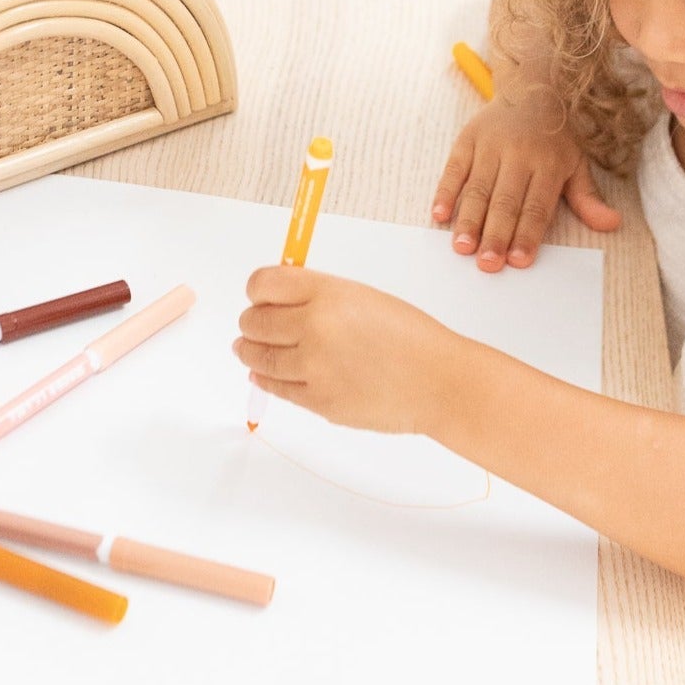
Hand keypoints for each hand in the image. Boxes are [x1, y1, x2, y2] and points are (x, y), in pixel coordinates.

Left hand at [234, 266, 454, 433]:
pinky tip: (262, 375)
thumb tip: (280, 302)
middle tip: (252, 325)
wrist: (438, 380)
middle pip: (255, 322)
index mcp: (327, 292)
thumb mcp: (362, 298)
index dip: (257, 290)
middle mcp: (315, 326)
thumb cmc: (410, 337)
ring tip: (246, 349)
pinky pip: (277, 388)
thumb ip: (320, 297)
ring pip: (259, 358)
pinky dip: (266, 380)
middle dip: (251, 323)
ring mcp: (314, 366)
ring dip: (249, 352)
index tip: (257, 296)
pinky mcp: (318, 400)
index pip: (264, 284)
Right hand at [431, 89, 619, 271]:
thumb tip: (612, 224)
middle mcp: (519, 153)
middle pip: (505, 201)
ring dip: (468, 220)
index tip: (517, 261)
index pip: (536, 206)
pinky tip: (440, 215)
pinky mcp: (467, 138)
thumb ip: (587, 198)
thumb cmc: (556, 135)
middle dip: (495, 234)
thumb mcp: (577, 162)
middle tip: (487, 264)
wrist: (533, 85)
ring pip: (478, 188)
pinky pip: (454, 168)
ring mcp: (490, 144)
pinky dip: (445, 191)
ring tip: (462, 248)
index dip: (527, 234)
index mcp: (548, 163)